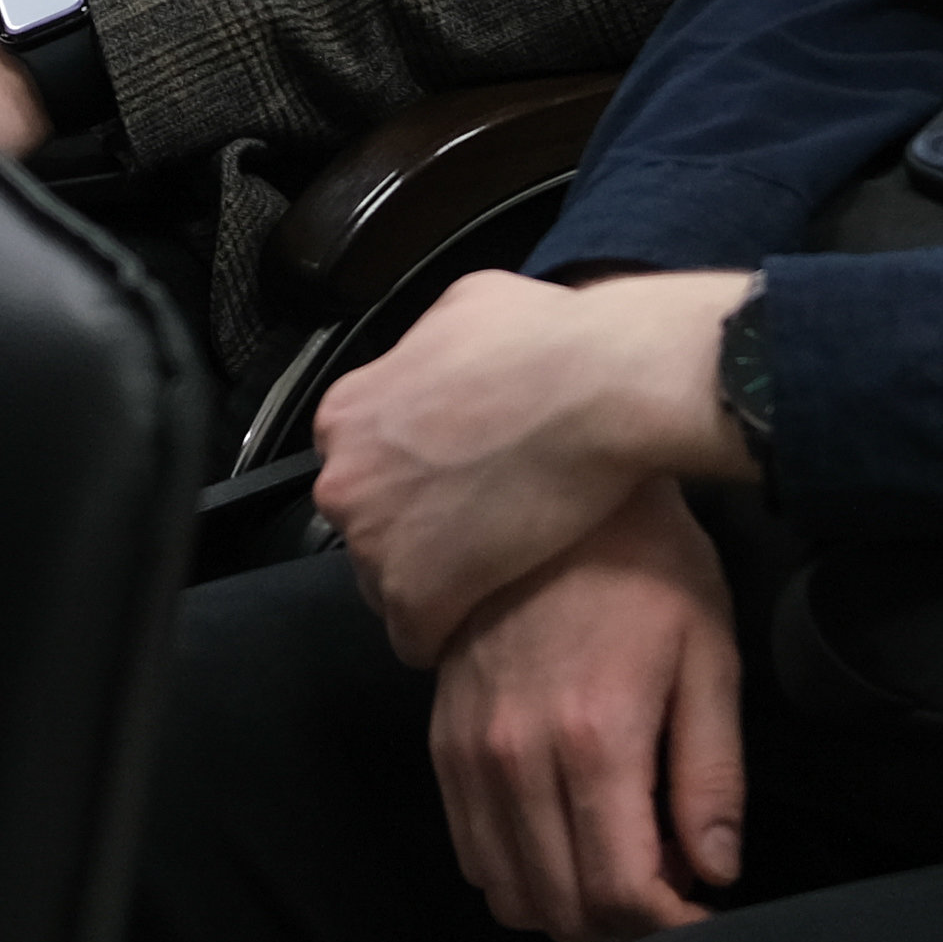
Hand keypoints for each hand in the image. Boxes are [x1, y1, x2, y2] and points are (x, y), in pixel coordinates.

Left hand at [312, 267, 749, 662]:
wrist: (600, 392)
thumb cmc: (547, 340)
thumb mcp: (467, 305)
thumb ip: (426, 346)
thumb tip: (439, 356)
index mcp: (346, 413)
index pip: (359, 466)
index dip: (411, 480)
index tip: (454, 484)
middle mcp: (342, 477)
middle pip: (366, 526)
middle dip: (415, 531)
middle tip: (481, 524)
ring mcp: (372, 542)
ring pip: (387, 584)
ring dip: (434, 580)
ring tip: (496, 565)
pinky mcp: (413, 598)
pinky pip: (417, 636)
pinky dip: (452, 628)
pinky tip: (495, 604)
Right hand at [421, 477, 749, 941]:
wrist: (546, 480)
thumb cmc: (647, 563)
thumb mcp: (709, 656)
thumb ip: (712, 775)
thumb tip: (717, 870)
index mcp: (595, 739)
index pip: (622, 893)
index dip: (672, 926)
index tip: (704, 908)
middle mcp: (516, 756)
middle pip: (561, 908)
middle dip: (625, 923)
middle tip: (670, 886)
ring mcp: (467, 749)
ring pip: (507, 891)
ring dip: (568, 903)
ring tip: (619, 861)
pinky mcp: (440, 736)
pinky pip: (469, 848)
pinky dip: (518, 869)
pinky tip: (564, 831)